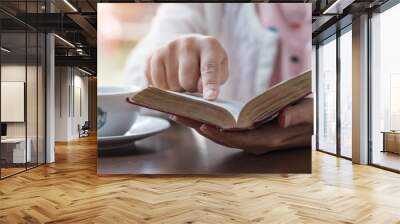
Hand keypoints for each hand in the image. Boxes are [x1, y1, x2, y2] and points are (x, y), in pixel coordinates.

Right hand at [145, 35, 228, 99]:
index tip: (210, 97)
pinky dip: (165, 88)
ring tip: (182, 79)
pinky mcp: (153, 56)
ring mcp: (168, 48)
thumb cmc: (207, 62)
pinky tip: (171, 79)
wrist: (187, 47)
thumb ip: (216, 80)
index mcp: (209, 45)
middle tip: (194, 84)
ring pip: (172, 84)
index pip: (209, 68)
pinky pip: (158, 84)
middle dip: (191, 89)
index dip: (210, 84)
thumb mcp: (220, 69)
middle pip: (187, 80)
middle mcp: (188, 43)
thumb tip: (200, 88)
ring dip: (178, 89)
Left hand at [170, 97, 312, 154]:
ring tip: (183, 113)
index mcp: (270, 138)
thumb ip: (297, 115)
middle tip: (179, 115)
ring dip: (202, 125)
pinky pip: (228, 132)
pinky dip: (213, 124)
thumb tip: (282, 118)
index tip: (202, 125)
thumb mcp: (310, 112)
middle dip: (201, 128)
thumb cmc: (313, 115)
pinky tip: (201, 114)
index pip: (240, 139)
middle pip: (224, 138)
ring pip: (223, 136)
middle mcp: (258, 144)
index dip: (221, 134)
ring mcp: (254, 141)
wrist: (316, 122)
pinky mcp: (251, 135)